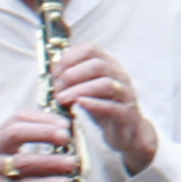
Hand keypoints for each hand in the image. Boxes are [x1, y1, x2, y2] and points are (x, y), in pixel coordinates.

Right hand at [0, 106, 80, 181]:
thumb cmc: (0, 175)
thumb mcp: (8, 152)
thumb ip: (30, 141)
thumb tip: (67, 132)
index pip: (19, 118)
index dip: (43, 119)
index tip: (65, 124)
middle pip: (15, 133)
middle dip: (43, 132)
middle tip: (66, 137)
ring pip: (23, 162)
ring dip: (51, 162)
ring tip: (72, 163)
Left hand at [53, 45, 153, 171]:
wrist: (126, 132)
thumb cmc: (103, 107)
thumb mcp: (87, 88)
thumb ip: (73, 77)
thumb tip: (54, 67)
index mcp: (109, 64)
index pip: (90, 49)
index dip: (69, 58)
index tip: (55, 72)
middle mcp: (119, 76)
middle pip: (97, 65)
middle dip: (72, 75)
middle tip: (57, 89)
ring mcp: (125, 94)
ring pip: (106, 84)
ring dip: (79, 90)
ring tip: (62, 99)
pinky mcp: (127, 114)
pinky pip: (112, 107)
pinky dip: (93, 104)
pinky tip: (79, 105)